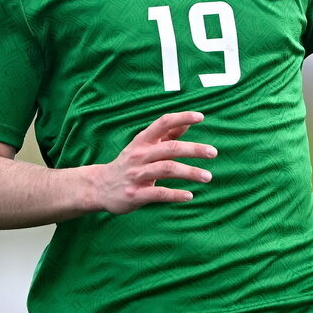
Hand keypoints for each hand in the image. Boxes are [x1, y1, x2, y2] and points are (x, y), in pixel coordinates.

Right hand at [95, 111, 216, 213]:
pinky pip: (159, 193)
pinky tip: (189, 196)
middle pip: (170, 148)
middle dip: (193, 149)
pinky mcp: (135, 194)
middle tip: (213, 152)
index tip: (201, 116)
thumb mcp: (143, 146)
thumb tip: (188, 123)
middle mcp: (139, 155)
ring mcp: (136, 175)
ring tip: (207, 176)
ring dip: (189, 172)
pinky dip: (175, 195)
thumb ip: (166, 135)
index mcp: (142, 141)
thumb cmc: (128, 164)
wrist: (99, 187)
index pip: (163, 123)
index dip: (181, 118)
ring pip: (167, 169)